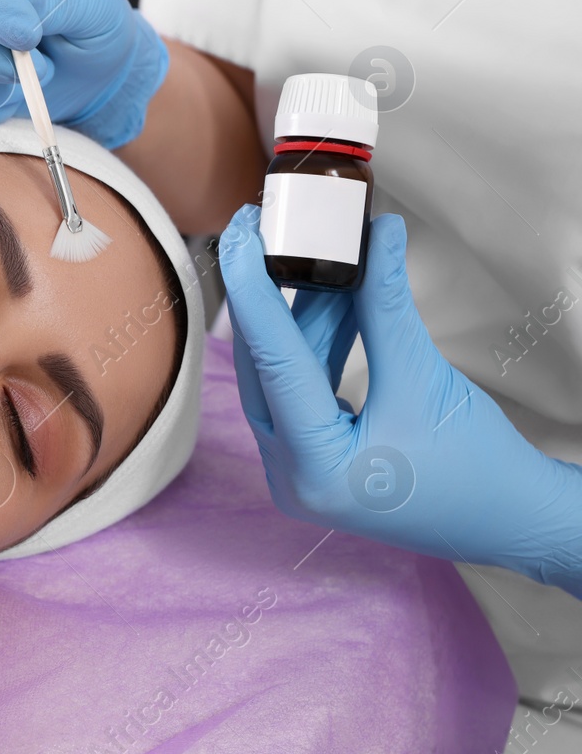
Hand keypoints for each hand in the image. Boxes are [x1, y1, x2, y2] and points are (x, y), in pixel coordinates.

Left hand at [219, 206, 581, 592]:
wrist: (515, 519)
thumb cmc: (478, 465)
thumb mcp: (423, 376)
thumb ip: (386, 306)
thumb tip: (376, 237)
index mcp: (314, 467)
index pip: (270, 361)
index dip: (252, 289)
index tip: (239, 235)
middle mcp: (291, 477)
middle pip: (266, 369)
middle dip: (273, 300)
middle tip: (268, 238)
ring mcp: (299, 474)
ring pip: (283, 378)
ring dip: (304, 322)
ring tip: (324, 265)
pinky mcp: (315, 463)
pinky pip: (301, 394)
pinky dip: (317, 351)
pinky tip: (335, 308)